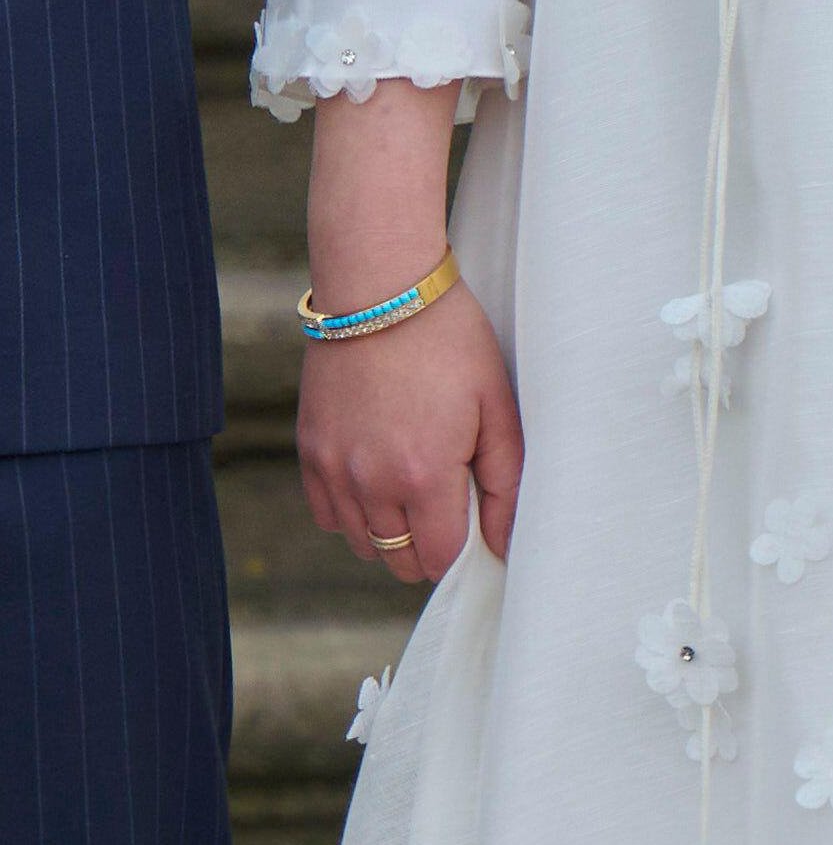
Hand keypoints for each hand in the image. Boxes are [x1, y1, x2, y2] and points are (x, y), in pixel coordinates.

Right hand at [296, 279, 523, 583]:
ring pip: (362, 543)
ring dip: (390, 531)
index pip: (442, 558)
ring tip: (411, 487)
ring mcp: (333, 467)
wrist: (381, 287)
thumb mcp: (496, 406)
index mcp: (424, 475)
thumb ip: (506, 483)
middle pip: (400, 560)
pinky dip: (351, 511)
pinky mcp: (310, 448)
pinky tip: (375, 478)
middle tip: (447, 502)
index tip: (473, 520)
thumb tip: (504, 543)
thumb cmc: (448, 340)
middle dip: (429, 546)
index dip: (464, 547)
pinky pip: (326, 514)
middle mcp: (370, 482)